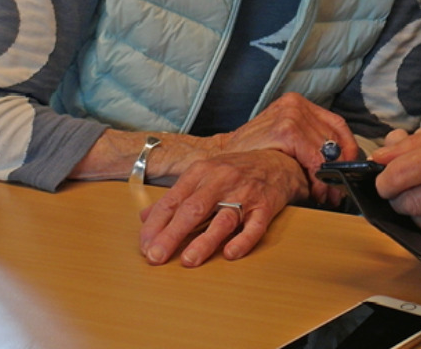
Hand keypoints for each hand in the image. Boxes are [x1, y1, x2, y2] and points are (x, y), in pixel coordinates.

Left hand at [138, 149, 306, 266]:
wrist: (276, 161)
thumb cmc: (234, 171)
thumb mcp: (202, 175)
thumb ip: (175, 196)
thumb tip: (145, 218)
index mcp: (201, 172)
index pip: (172, 200)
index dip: (156, 224)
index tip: (145, 246)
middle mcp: (221, 181)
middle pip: (193, 209)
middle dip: (172, 234)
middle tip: (156, 257)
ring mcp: (245, 194)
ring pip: (223, 219)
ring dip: (205, 241)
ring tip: (188, 260)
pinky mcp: (265, 207)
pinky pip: (255, 226)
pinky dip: (243, 240)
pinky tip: (230, 254)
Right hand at [220, 92, 356, 201]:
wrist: (222, 159)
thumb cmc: (252, 154)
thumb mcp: (282, 140)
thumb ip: (307, 143)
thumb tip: (340, 163)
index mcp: (297, 103)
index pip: (336, 125)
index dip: (348, 150)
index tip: (348, 171)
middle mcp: (295, 104)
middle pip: (334, 138)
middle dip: (339, 168)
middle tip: (338, 191)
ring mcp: (291, 114)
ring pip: (326, 150)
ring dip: (329, 177)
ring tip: (326, 195)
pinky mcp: (285, 130)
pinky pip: (314, 158)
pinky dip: (318, 178)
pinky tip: (315, 192)